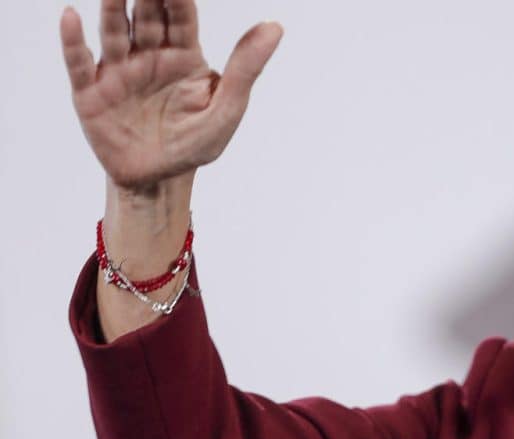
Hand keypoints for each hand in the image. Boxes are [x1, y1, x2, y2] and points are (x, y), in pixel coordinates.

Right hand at [59, 0, 282, 189]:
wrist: (160, 180)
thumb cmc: (196, 142)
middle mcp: (149, 55)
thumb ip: (247, 68)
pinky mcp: (91, 92)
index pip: (181, 15)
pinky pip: (79, 62)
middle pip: (145, 15)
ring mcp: (118, 71)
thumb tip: (275, 26)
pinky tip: (72, 17)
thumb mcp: (228, 108)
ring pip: (113, 31)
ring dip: (111, 7)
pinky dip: (73, 41)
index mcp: (184, 55)